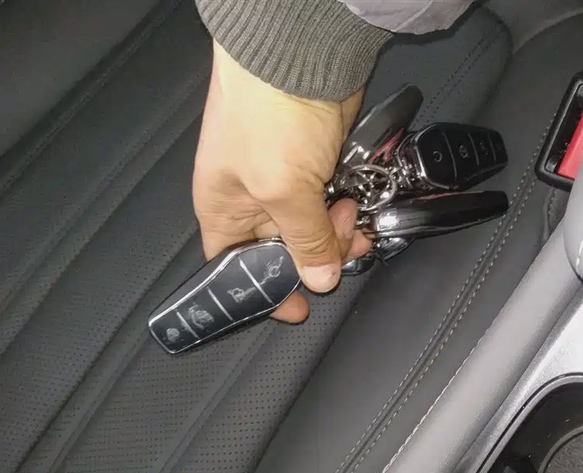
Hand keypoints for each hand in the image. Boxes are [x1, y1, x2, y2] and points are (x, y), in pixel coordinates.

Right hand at [192, 41, 371, 322]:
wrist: (299, 54)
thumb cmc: (266, 112)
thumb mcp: (282, 191)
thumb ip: (304, 240)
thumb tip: (319, 276)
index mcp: (224, 211)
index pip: (235, 268)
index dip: (263, 292)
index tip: (294, 309)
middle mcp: (252, 201)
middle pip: (284, 253)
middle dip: (315, 258)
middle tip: (338, 248)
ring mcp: (286, 181)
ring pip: (314, 229)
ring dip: (337, 234)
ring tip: (350, 215)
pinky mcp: (316, 164)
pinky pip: (332, 204)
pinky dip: (347, 211)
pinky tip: (358, 209)